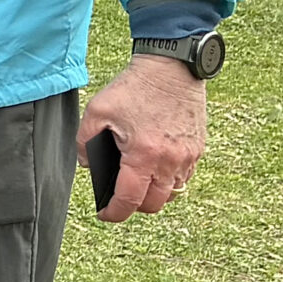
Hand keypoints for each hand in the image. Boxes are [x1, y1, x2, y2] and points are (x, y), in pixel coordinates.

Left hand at [81, 53, 206, 222]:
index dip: (114, 213)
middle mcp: (171, 160)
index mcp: (144, 154)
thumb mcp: (97, 112)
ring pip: (173, 193)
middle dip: (134, 206)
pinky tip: (153, 168)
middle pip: (154, 203)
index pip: (130, 199)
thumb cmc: (134, 87)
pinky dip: (169, 180)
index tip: (105, 214)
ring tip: (136, 183)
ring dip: (154, 194)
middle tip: (119, 197)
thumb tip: (89, 165)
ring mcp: (188, 156)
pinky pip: (184, 177)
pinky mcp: (198, 148)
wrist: (171, 67)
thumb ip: (85, 142)